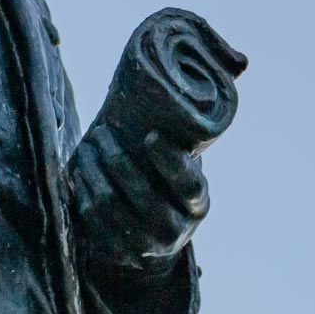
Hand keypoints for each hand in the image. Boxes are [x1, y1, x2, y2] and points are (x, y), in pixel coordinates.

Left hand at [72, 9, 242, 276]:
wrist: (150, 238)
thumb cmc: (166, 181)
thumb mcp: (185, 161)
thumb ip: (194, 123)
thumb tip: (239, 61)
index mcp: (196, 202)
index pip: (187, 186)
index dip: (170, 163)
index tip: (151, 136)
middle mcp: (175, 227)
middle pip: (141, 195)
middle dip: (116, 161)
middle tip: (100, 133)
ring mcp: (144, 244)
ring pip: (111, 208)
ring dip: (92, 174)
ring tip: (84, 148)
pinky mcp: (116, 252)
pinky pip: (91, 222)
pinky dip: (80, 193)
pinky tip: (75, 173)